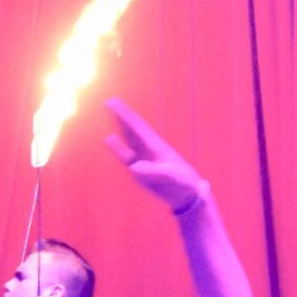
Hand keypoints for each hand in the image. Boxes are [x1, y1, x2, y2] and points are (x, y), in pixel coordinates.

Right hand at [104, 98, 208, 213]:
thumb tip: (133, 168)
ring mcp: (143, 160)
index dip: (126, 115)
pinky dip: (117, 149)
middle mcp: (147, 150)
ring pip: (128, 141)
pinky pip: (125, 158)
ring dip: (120, 129)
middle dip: (122, 117)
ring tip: (112, 115)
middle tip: (110, 101)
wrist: (187, 195)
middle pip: (132, 130)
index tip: (115, 102)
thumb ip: (152, 172)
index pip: (138, 127)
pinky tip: (108, 138)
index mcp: (155, 146)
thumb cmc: (183, 182)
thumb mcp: (170, 177)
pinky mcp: (139, 172)